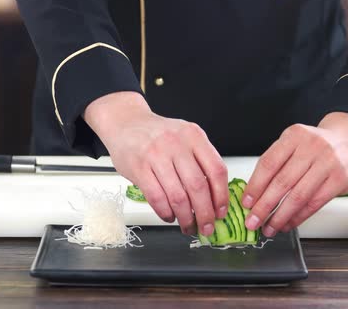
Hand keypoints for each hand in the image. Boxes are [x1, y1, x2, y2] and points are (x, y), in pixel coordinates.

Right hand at [84, 92, 227, 234]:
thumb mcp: (184, 136)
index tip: (221, 211)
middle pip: (198, 186)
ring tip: (187, 225)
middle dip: (205, 213)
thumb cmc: (156, 134)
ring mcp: (156, 155)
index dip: (221, 196)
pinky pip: (157, 198)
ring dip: (185, 217)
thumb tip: (215, 196)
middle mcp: (176, 144)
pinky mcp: (138, 168)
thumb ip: (200, 159)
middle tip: (206, 226)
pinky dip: (165, 212)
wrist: (125, 122)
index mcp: (193, 136)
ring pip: (178, 196)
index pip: (216, 170)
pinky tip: (169, 216)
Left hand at [242, 112, 347, 236]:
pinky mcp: (340, 180)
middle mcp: (311, 147)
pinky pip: (314, 203)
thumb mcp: (292, 144)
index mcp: (294, 136)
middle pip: (282, 182)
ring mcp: (328, 163)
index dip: (255, 186)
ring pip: (298, 196)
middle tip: (252, 222)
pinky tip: (287, 224)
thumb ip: (275, 163)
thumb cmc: (313, 146)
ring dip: (280, 216)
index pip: (268, 164)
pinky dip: (298, 217)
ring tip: (269, 228)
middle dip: (264, 206)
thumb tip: (252, 194)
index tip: (246, 203)